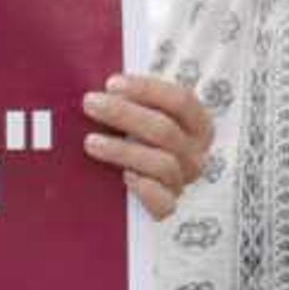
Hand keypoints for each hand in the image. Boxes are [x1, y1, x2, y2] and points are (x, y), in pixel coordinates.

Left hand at [83, 71, 215, 220]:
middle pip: (165, 130)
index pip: (181, 100)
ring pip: (161, 164)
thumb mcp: (140, 110)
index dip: (147, 89)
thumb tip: (106, 83)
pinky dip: (145, 189)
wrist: (131, 181)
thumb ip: (129, 96)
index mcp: (198, 124)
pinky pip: (163, 203)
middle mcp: (196, 154)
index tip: (111, 83)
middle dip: (124, 114)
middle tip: (90, 104)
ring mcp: (183, 182)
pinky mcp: (167, 206)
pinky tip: (124, 177)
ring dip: (123, 150)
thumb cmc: (135, 133)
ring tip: (90, 141)